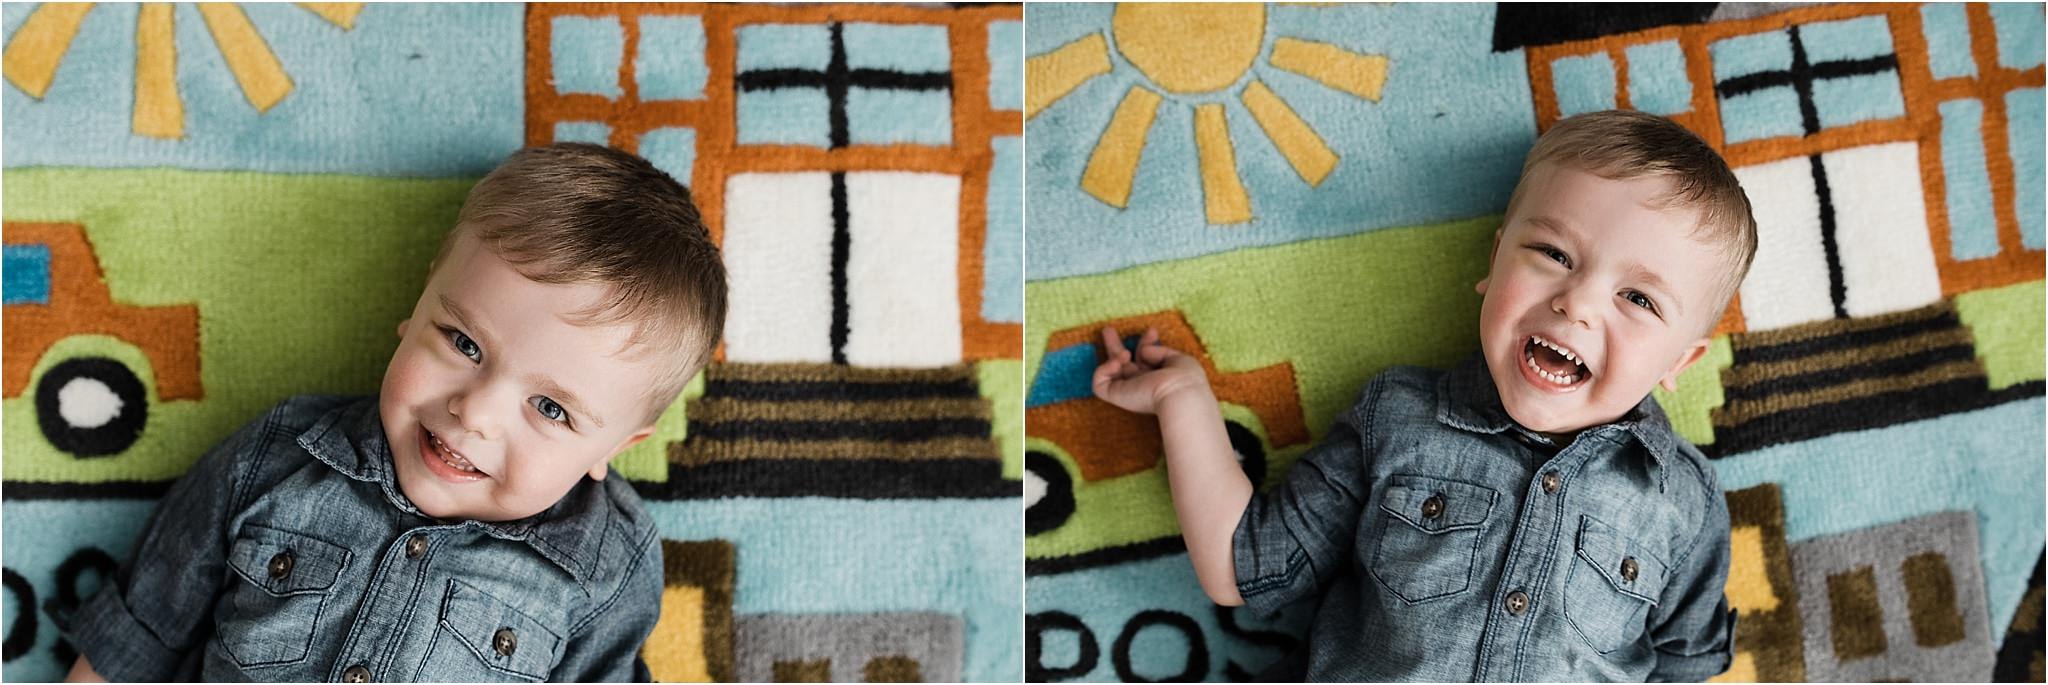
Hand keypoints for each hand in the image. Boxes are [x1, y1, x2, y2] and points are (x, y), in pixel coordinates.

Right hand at [1090, 325, 1210, 414]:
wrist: (1178, 394)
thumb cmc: (1184, 378)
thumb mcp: (1178, 358)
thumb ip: (1159, 351)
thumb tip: (1143, 351)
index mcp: (1157, 378)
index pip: (1145, 359)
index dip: (1146, 342)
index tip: (1152, 331)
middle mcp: (1141, 384)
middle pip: (1123, 363)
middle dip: (1116, 345)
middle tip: (1108, 329)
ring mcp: (1128, 390)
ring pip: (1110, 371)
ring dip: (1113, 354)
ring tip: (1125, 353)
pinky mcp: (1116, 395)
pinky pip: (1098, 384)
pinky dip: (1103, 369)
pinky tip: (1118, 362)